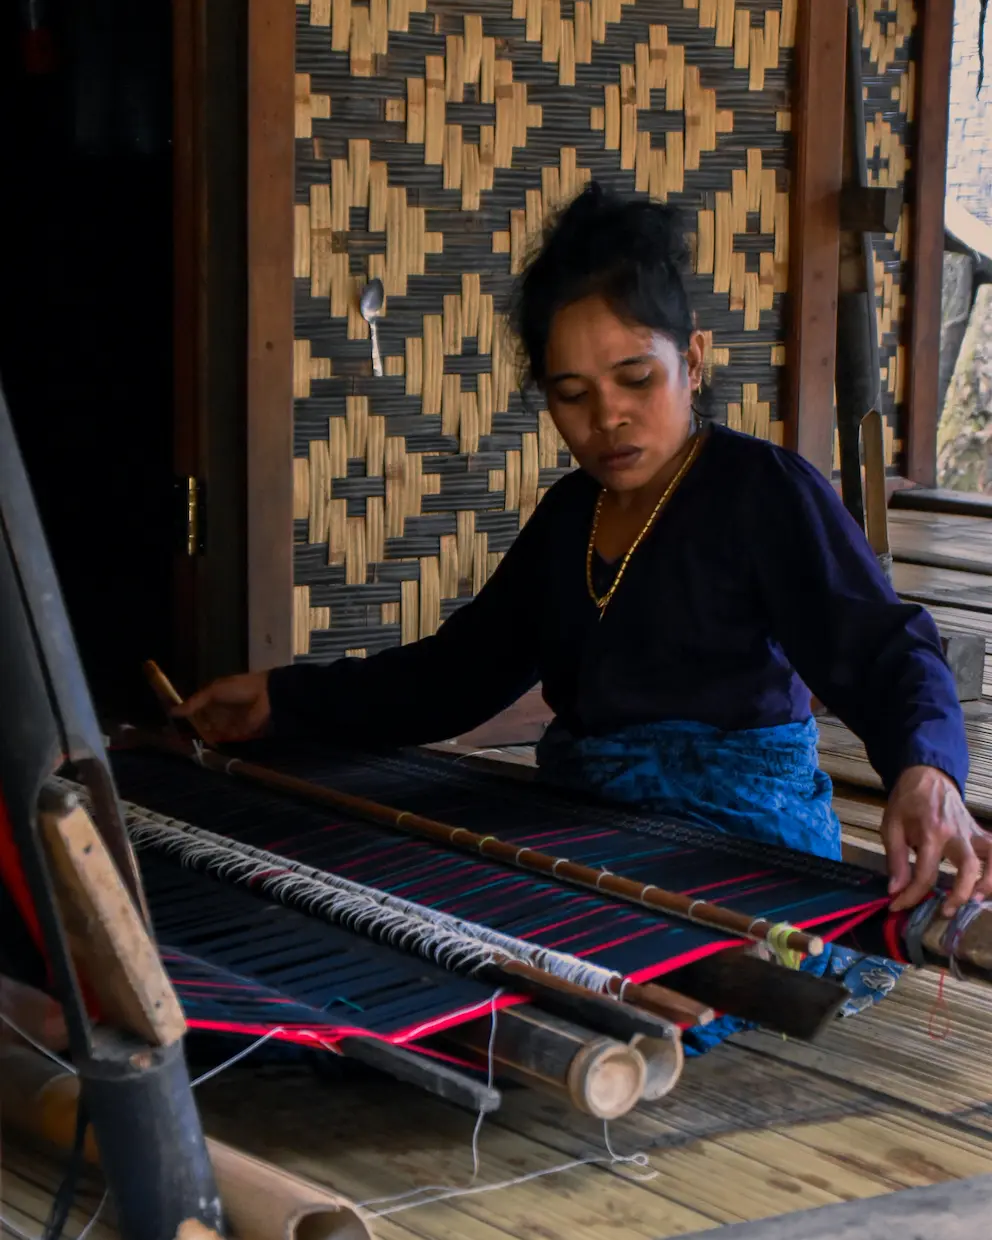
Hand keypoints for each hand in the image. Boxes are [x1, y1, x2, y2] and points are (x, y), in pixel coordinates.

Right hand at [173, 672, 271, 744]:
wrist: (265, 694)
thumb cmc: (237, 688)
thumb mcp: (213, 692)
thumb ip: (195, 702)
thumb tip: (173, 711)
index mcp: (214, 700)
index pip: (197, 712)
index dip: (186, 720)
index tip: (173, 730)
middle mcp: (220, 712)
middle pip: (204, 725)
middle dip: (194, 733)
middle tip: (179, 743)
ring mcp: (229, 724)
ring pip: (213, 734)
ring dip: (204, 740)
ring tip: (190, 748)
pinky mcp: (239, 734)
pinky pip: (226, 740)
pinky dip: (218, 744)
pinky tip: (207, 749)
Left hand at [883, 765, 991, 915]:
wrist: (927, 777)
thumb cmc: (907, 803)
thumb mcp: (891, 827)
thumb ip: (896, 860)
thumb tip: (896, 890)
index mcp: (931, 832)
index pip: (925, 873)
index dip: (911, 895)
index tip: (898, 906)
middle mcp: (957, 834)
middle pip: (969, 868)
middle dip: (959, 894)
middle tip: (944, 912)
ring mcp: (973, 833)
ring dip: (988, 883)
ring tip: (976, 902)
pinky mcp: (981, 833)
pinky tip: (986, 885)